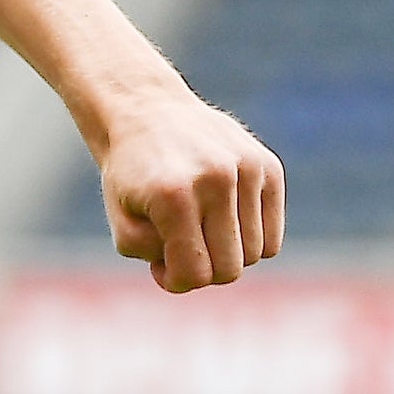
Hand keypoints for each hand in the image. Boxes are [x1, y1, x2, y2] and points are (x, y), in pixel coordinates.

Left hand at [95, 91, 283, 291]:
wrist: (147, 112)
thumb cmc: (132, 174)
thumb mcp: (121, 218)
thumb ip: (150, 256)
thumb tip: (195, 274)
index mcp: (173, 195)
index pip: (195, 274)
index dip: (175, 281)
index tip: (160, 267)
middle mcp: (216, 179)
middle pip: (230, 269)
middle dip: (203, 270)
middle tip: (180, 248)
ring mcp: (247, 169)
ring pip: (256, 254)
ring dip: (226, 252)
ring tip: (198, 227)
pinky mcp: (269, 166)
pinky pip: (271, 236)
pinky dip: (249, 239)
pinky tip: (222, 218)